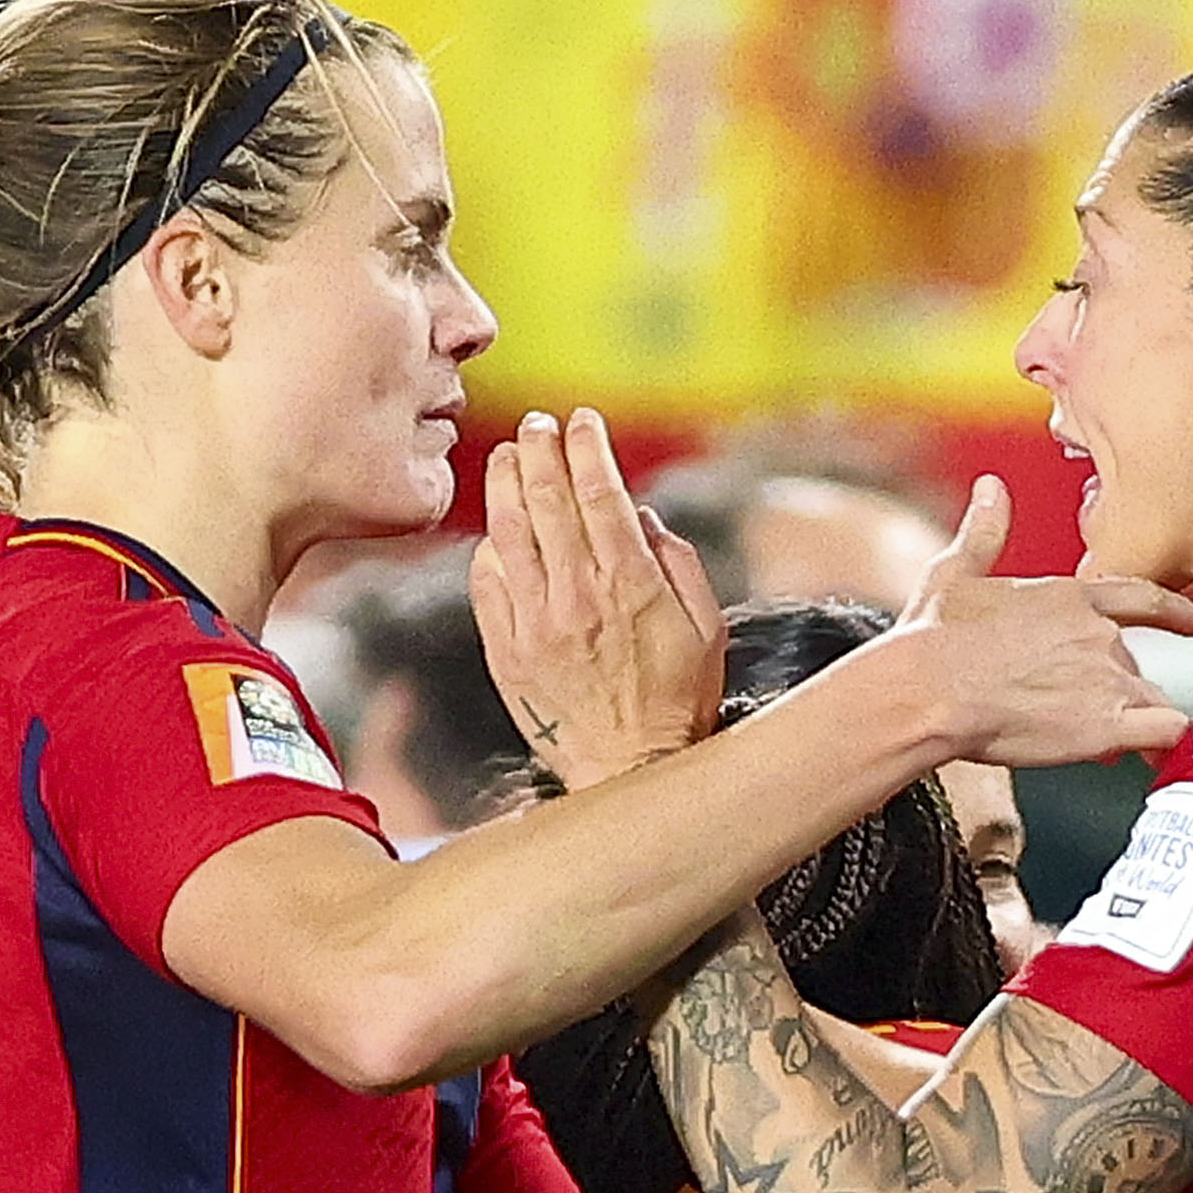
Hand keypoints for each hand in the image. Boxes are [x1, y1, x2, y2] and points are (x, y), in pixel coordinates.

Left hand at [468, 408, 724, 790]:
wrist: (630, 771)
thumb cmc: (677, 699)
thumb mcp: (706, 628)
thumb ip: (678, 564)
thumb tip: (638, 516)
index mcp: (631, 585)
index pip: (601, 494)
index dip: (588, 448)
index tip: (582, 421)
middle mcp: (578, 597)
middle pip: (548, 501)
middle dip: (540, 450)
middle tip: (536, 424)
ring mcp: (535, 625)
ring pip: (508, 534)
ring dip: (504, 484)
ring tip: (506, 455)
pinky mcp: (505, 652)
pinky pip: (486, 584)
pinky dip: (488, 549)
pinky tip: (494, 530)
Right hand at [888, 472, 1192, 767]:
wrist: (927, 689)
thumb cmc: (934, 639)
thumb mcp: (956, 571)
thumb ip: (985, 532)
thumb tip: (991, 490)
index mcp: (1069, 596)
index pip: (1141, 597)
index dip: (1173, 612)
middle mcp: (1098, 634)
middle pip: (1136, 663)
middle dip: (1120, 689)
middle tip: (1091, 714)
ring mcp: (1107, 679)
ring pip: (1153, 699)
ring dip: (1138, 721)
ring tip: (1117, 746)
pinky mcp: (1107, 726)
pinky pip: (1166, 733)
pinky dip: (1165, 745)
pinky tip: (1152, 756)